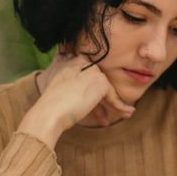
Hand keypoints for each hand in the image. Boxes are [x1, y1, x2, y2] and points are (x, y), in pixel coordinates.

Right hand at [17, 52, 133, 147]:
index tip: (100, 107)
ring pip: (107, 89)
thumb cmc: (51, 106)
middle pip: (100, 82)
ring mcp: (92, 70)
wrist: (49, 112)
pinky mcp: (100, 81)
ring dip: (116, 104)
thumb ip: (74, 81)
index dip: (96, 93)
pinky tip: (127, 112)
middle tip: (117, 111)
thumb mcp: (61, 87)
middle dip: (108, 99)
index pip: (89, 76)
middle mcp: (82, 61)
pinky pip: (113, 96)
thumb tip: (87, 87)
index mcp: (70, 61)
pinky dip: (120, 106)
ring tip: (126, 114)